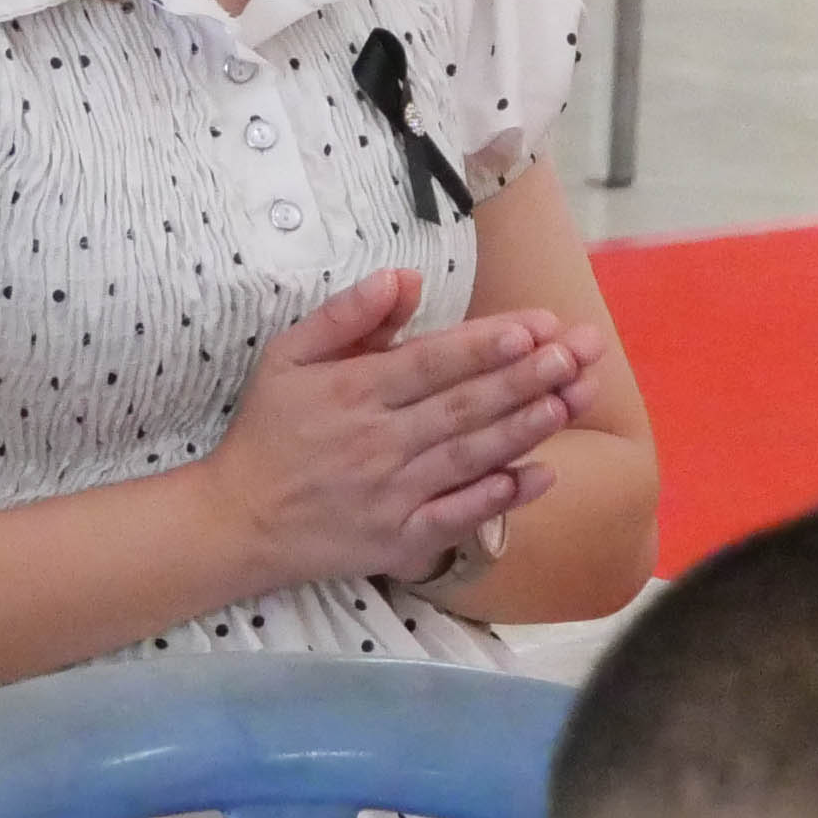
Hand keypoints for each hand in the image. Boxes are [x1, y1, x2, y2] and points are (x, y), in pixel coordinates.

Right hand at [202, 268, 598, 592]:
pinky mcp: (401, 539)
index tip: (536, 326)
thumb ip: (345, 316)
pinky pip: (458, 517)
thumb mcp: (288, 356)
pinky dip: (500, 498)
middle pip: (464, 406)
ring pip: (471, 456)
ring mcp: (393, 494)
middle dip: (527, 377)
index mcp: (354, 391)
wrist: (239, 519)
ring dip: (527, 427)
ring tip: (573, 398)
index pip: (433, 363)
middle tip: (578, 352)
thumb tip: (402, 277)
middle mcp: (379, 442)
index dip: (486, 344)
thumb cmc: (270, 429)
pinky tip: (542, 474)